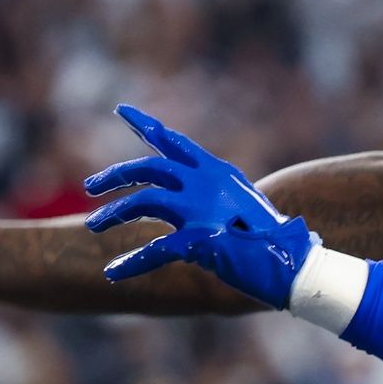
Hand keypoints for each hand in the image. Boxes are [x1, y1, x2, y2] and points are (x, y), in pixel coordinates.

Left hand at [82, 104, 316, 307]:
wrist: (293, 263)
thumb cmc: (269, 239)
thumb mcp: (238, 206)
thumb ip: (210, 195)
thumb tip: (186, 195)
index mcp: (217, 171)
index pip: (174, 141)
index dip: (145, 125)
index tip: (120, 110)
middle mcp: (207, 182)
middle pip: (149, 166)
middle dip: (115, 174)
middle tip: (89, 185)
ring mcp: (203, 209)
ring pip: (144, 201)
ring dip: (115, 213)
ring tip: (93, 226)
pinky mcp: (199, 240)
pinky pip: (155, 250)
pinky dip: (132, 263)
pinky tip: (114, 273)